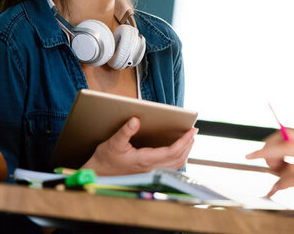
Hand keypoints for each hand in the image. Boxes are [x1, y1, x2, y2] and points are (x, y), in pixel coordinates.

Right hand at [81, 117, 196, 175]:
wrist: (99, 174)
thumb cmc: (106, 159)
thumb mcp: (113, 142)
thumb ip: (125, 131)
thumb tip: (136, 120)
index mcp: (145, 160)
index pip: (172, 151)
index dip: (184, 141)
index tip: (192, 131)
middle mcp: (151, 168)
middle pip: (178, 158)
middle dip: (188, 144)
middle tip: (194, 131)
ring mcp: (151, 172)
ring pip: (176, 164)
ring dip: (185, 151)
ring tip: (189, 139)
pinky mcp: (149, 172)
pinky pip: (170, 167)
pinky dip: (178, 158)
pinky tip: (178, 150)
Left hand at [246, 130, 293, 222]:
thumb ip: (288, 166)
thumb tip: (266, 156)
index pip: (289, 133)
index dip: (270, 140)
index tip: (255, 151)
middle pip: (288, 143)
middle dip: (267, 150)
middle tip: (251, 157)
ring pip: (292, 164)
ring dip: (278, 178)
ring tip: (273, 188)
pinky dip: (284, 185)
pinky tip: (277, 190)